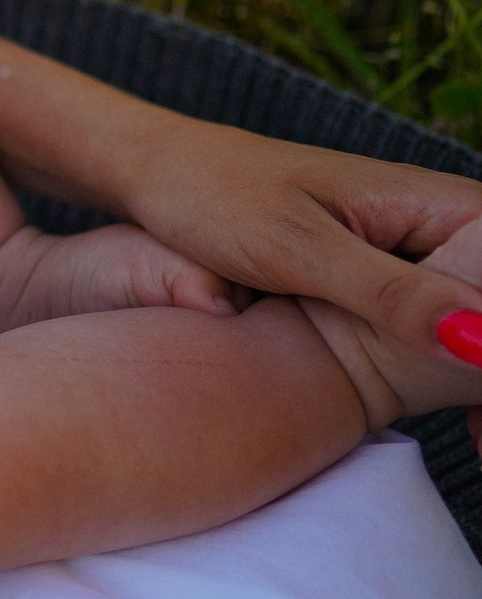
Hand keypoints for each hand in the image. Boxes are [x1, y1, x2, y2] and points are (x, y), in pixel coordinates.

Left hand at [116, 115, 481, 368]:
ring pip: (478, 316)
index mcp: (436, 201)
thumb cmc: (210, 195)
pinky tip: (466, 427)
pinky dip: (460, 368)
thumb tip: (481, 342)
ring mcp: (413, 248)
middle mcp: (438, 219)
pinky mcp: (381, 273)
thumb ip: (388, 295)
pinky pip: (444, 322)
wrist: (150, 171)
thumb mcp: (297, 251)